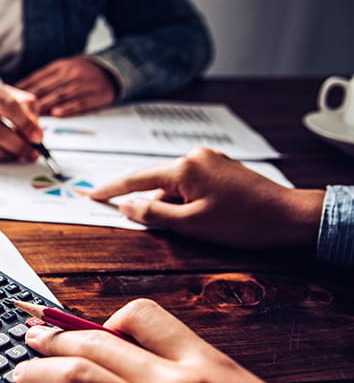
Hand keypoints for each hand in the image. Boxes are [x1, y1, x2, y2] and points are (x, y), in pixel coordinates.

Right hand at [0, 70, 41, 159]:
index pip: (5, 105)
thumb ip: (24, 107)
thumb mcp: (4, 92)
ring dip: (6, 154)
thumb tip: (35, 131)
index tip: (37, 137)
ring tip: (19, 154)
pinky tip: (2, 154)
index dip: (25, 124)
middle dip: (18, 145)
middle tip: (31, 151)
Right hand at [13, 298, 281, 382]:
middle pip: (90, 350)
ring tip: (65, 331)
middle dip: (49, 346)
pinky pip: (159, 320)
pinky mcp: (213, 355)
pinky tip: (117, 334)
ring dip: (87, 325)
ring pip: (124, 321)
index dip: (39, 375)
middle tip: (27, 346)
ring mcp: (194, 366)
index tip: (20, 375)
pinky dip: (127, 320)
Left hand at [16, 55, 116, 116]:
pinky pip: (79, 103)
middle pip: (46, 87)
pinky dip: (67, 108)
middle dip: (30, 101)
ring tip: (31, 117)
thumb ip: (44, 80)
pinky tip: (56, 114)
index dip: (23, 89)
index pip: (37, 78)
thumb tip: (20, 92)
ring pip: (60, 96)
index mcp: (60, 66)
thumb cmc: (83, 73)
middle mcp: (70, 73)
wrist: (113, 70)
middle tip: (16, 112)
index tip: (10, 99)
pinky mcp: (95, 95)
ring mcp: (83, 84)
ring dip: (44, 106)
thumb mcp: (64, 69)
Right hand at [88, 148, 323, 247]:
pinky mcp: (221, 166)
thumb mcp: (191, 225)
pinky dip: (186, 198)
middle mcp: (194, 156)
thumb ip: (153, 214)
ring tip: (194, 226)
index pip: (135, 178)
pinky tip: (200, 216)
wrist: (290, 216)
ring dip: (173, 204)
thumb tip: (126, 205)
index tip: (91, 194)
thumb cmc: (243, 222)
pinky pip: (191, 182)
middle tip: (152, 222)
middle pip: (156, 181)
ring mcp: (209, 159)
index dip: (111, 189)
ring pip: (175, 183)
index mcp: (183, 168)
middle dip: (149, 202)